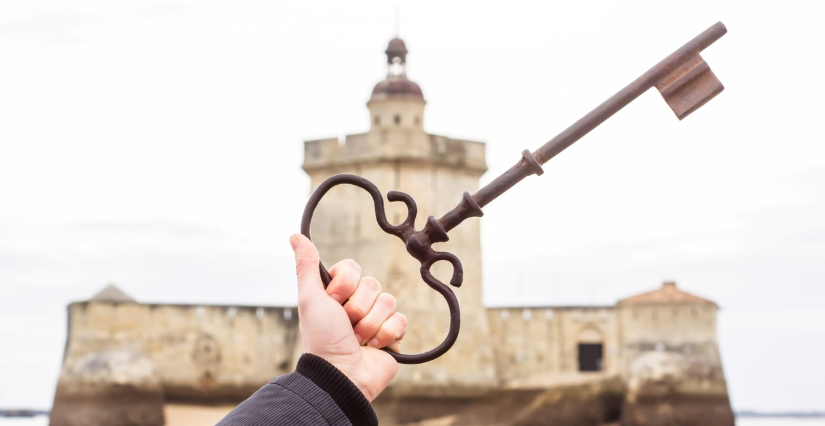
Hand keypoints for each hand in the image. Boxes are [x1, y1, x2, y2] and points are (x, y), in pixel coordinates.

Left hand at [290, 234, 405, 401]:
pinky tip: (374, 347)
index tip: (332, 302)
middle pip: (373, 284)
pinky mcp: (393, 335)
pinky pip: (401, 320)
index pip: (353, 269)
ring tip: (357, 340)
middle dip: (357, 309)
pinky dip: (386, 335)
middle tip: (345, 326)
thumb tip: (295, 236)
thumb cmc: (322, 339)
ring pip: (388, 301)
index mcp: (339, 294)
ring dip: (369, 325)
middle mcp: (358, 303)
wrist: (342, 375)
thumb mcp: (310, 299)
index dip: (345, 285)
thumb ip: (306, 266)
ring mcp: (376, 319)